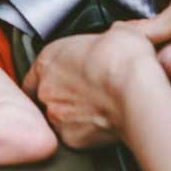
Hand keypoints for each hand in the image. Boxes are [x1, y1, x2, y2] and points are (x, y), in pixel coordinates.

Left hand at [22, 26, 164, 148]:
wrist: (134, 89)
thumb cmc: (123, 59)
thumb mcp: (117, 32)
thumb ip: (107, 37)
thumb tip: (118, 37)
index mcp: (49, 59)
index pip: (36, 73)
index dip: (52, 76)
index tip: (67, 77)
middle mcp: (46, 89)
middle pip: (46, 97)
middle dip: (65, 96)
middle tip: (89, 93)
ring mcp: (56, 115)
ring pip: (60, 119)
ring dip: (75, 115)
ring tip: (100, 109)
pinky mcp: (70, 138)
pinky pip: (75, 136)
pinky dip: (87, 132)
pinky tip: (105, 123)